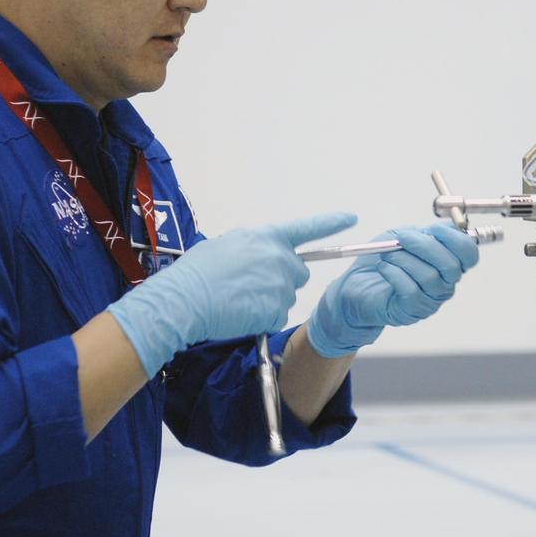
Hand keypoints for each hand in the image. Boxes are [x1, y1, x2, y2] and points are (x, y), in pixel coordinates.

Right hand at [109, 212, 356, 377]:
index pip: (306, 228)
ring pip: (285, 296)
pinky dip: (261, 318)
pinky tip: (239, 313)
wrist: (185, 299)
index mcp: (266, 237)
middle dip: (283, 279)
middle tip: (252, 286)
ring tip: (236, 299)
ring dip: (268, 300)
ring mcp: (281, 285)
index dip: (330, 223)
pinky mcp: (276, 310)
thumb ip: (252, 249)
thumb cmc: (196, 272)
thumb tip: (259, 260)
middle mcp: (279, 258)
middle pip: (298, 272)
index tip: (350, 218)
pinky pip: (275, 316)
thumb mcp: (226, 245)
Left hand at [305, 222, 479, 357]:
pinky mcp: (411, 311)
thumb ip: (428, 233)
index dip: (455, 239)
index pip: (469, 254)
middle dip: (425, 247)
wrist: (355, 286)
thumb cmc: (382, 262)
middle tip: (403, 239)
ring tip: (387, 255)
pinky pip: (411, 290)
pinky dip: (394, 273)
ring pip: (429, 276)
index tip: (433, 228)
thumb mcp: (405, 238)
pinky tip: (383, 268)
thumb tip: (450, 226)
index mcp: (447, 264)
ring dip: (404, 259)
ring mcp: (430, 300)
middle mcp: (444, 285)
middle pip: (451, 266)